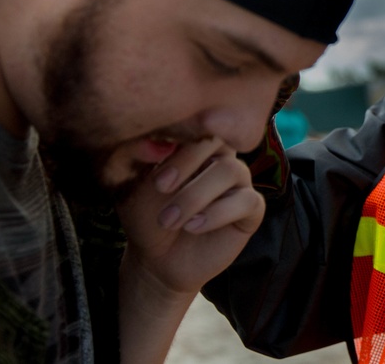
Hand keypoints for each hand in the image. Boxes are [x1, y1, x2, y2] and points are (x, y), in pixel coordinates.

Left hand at [117, 137, 265, 294]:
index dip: (176, 144)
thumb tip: (156, 142)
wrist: (157, 260)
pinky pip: (247, 201)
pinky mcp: (251, 209)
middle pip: (219, 140)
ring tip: (170, 220)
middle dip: (187, 162)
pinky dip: (217, 214)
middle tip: (161, 188)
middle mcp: (221, 157)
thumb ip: (140, 159)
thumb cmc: (146, 217)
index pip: (195, 124)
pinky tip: (193, 226)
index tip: (153, 174)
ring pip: (231, 170)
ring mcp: (239, 182)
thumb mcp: (133, 187)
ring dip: (196, 196)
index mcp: (195, 144)